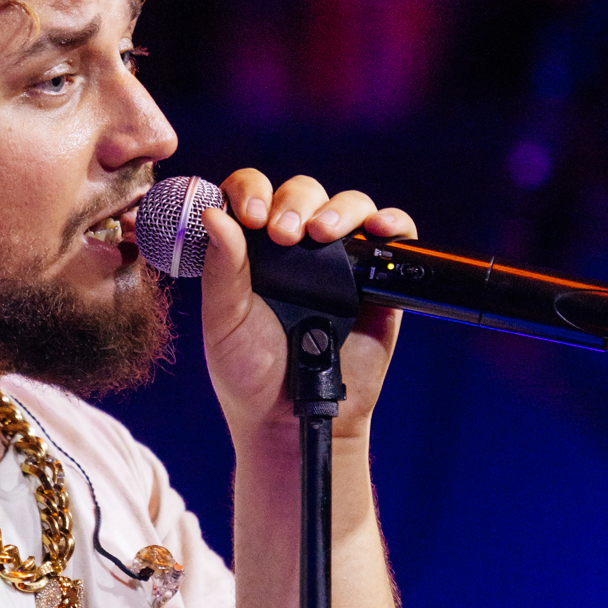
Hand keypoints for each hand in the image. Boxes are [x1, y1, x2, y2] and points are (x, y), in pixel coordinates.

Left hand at [200, 170, 416, 443]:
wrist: (292, 417)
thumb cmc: (251, 372)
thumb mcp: (224, 321)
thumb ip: (220, 270)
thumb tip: (212, 214)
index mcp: (252, 249)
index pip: (252, 194)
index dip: (251, 190)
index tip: (250, 215)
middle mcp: (297, 248)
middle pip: (302, 192)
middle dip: (293, 203)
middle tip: (283, 235)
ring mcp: (340, 262)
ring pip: (348, 205)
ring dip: (337, 209)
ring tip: (322, 234)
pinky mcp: (378, 281)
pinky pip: (394, 236)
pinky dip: (392, 222)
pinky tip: (378, 229)